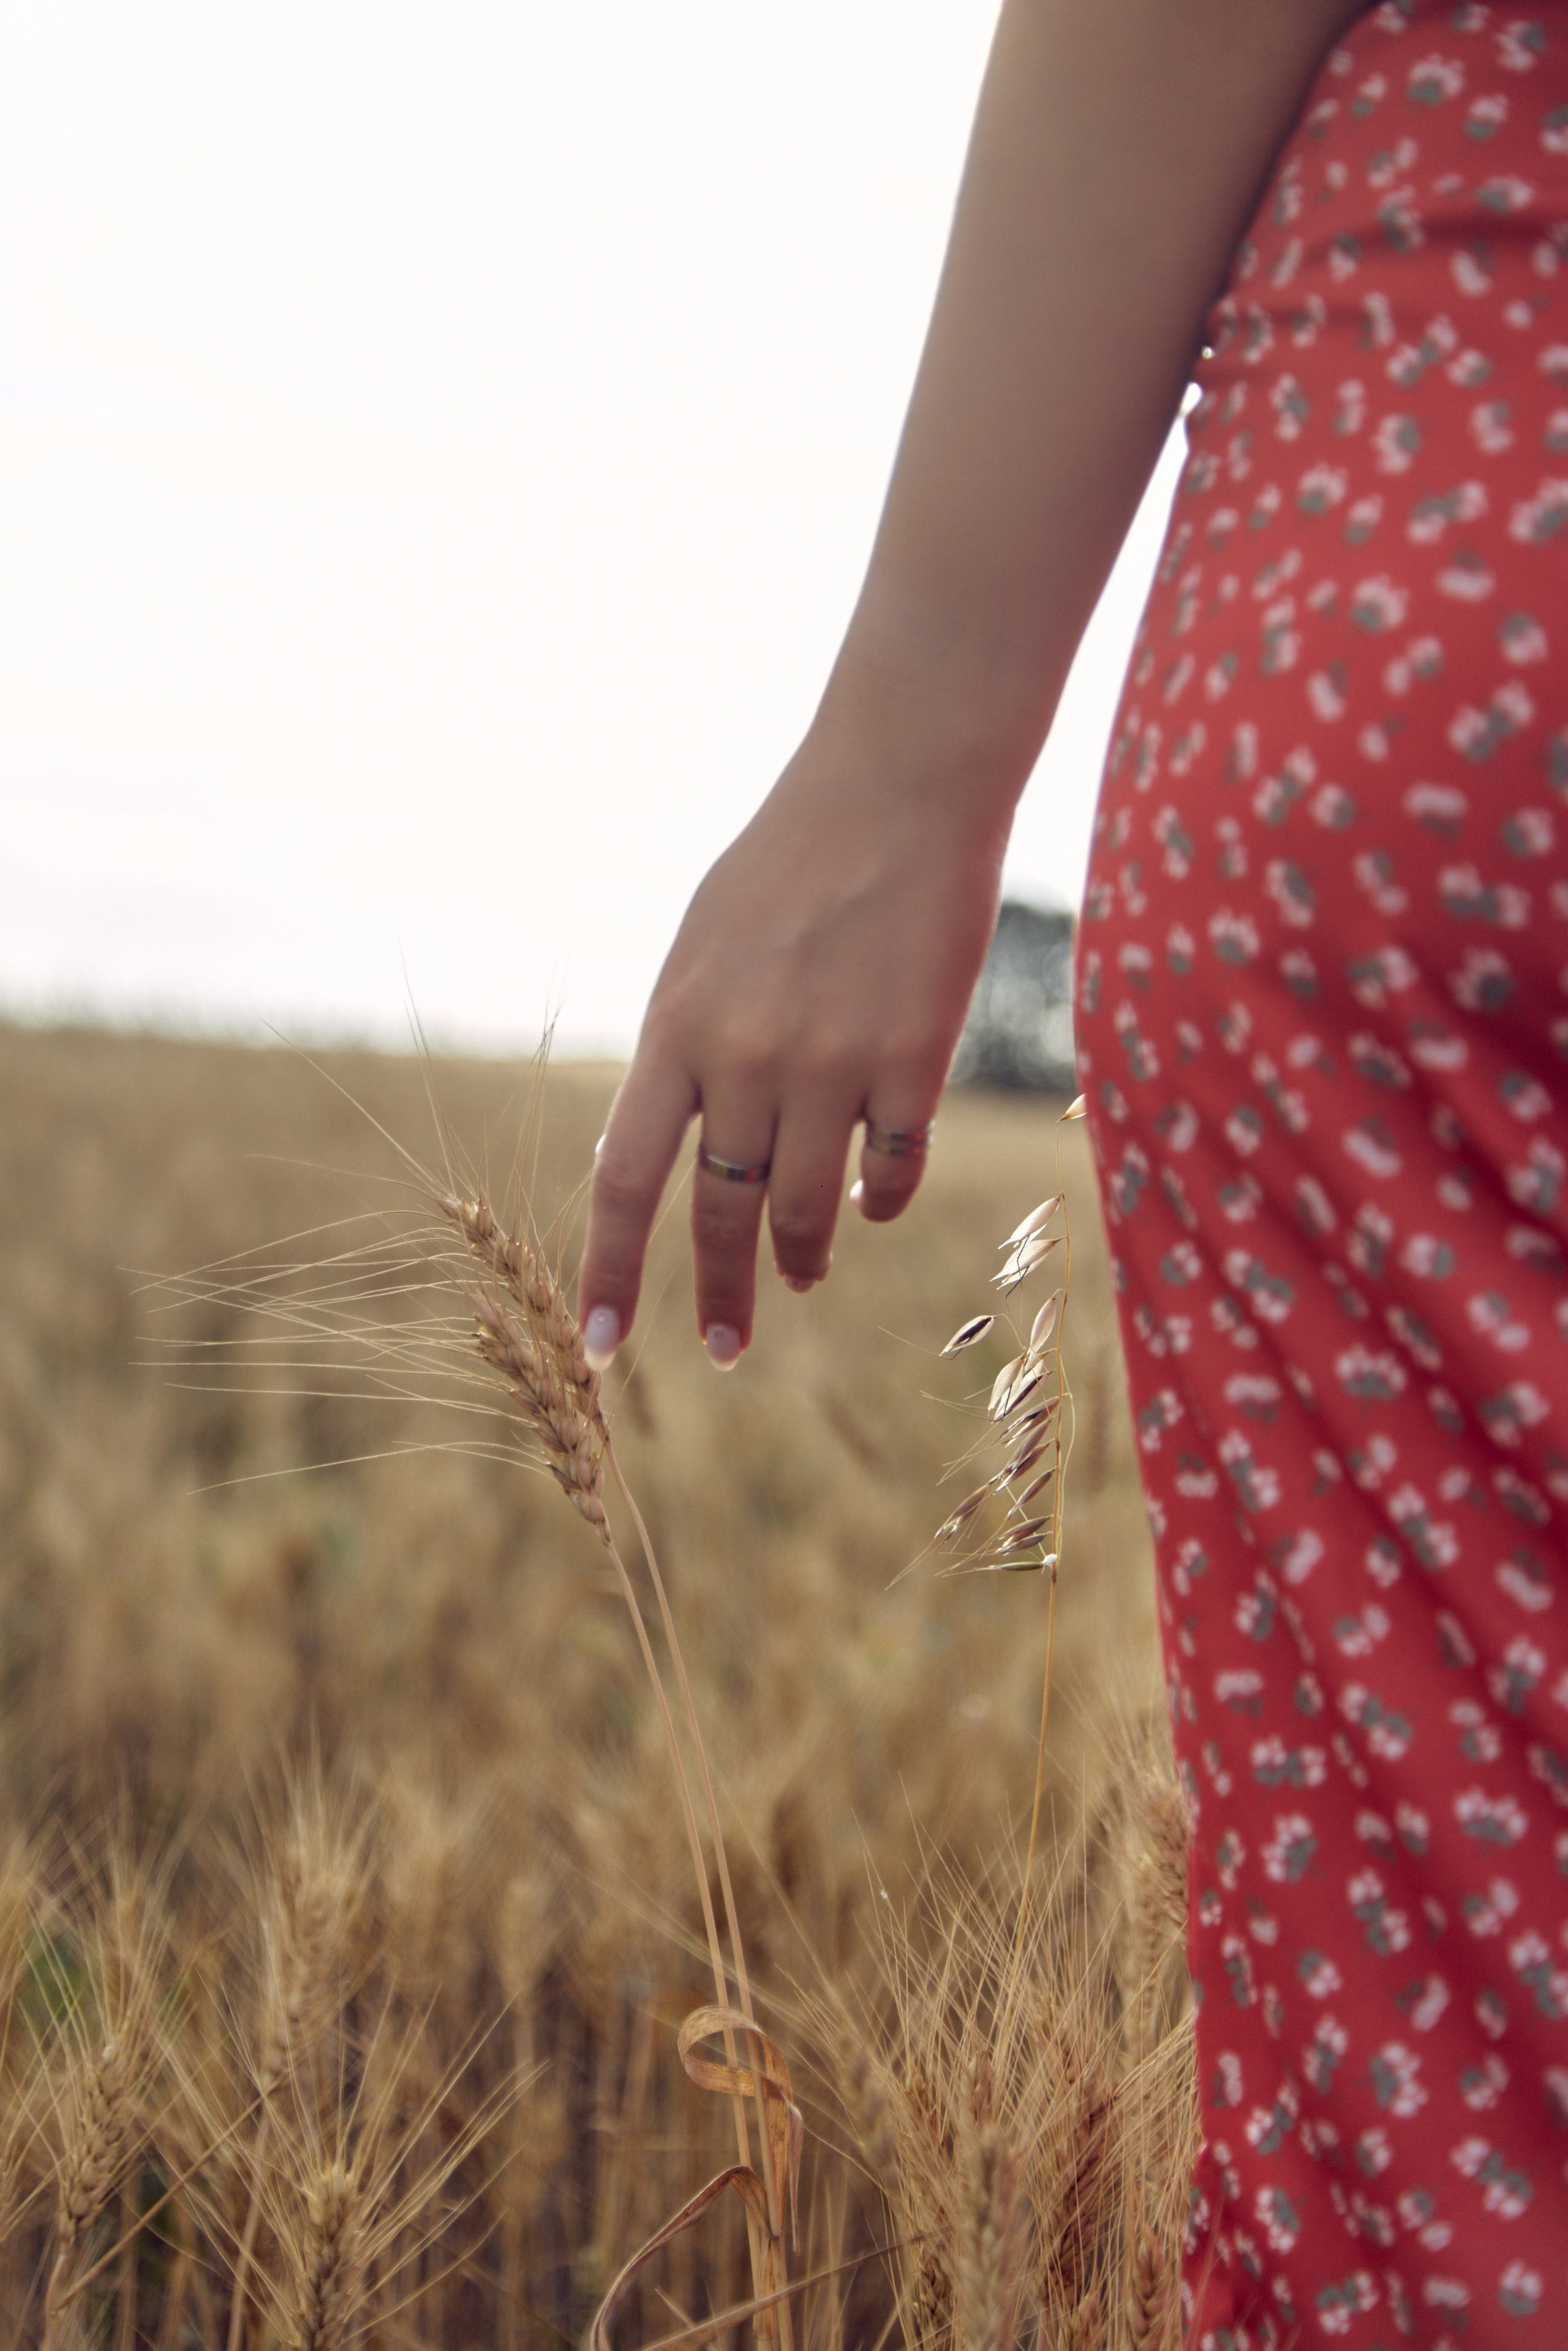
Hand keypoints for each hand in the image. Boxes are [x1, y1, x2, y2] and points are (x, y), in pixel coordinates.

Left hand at [577, 702, 1008, 1369]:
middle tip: (725, 1346)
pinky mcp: (914, 1062)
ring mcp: (833, 1064)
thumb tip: (659, 1144)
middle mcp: (745, 1058)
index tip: (602, 1344)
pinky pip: (890, 1173)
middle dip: (721, 1295)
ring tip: (804, 1273)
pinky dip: (878, 1202)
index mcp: (676, 1027)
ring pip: (805, 1209)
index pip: (623, 1178)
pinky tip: (872, 1203)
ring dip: (801, 1256)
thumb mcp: (700, 948)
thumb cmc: (791, 862)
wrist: (898, 786)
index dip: (609, 1269)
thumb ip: (682, 1046)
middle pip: (721, 1214)